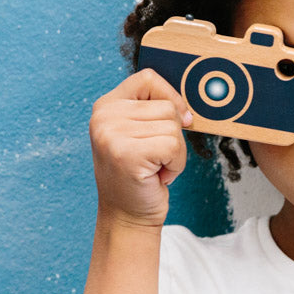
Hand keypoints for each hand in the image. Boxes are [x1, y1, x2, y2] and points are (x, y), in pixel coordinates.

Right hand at [89, 69, 191, 226]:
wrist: (127, 216)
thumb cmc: (140, 175)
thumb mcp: (141, 134)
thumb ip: (155, 111)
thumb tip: (188, 106)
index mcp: (107, 106)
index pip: (148, 78)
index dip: (171, 96)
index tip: (179, 119)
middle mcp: (104, 116)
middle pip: (167, 106)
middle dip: (174, 136)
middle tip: (155, 158)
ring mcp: (111, 134)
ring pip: (173, 126)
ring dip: (175, 152)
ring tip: (155, 167)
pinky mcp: (126, 153)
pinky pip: (174, 145)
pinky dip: (176, 164)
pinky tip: (158, 176)